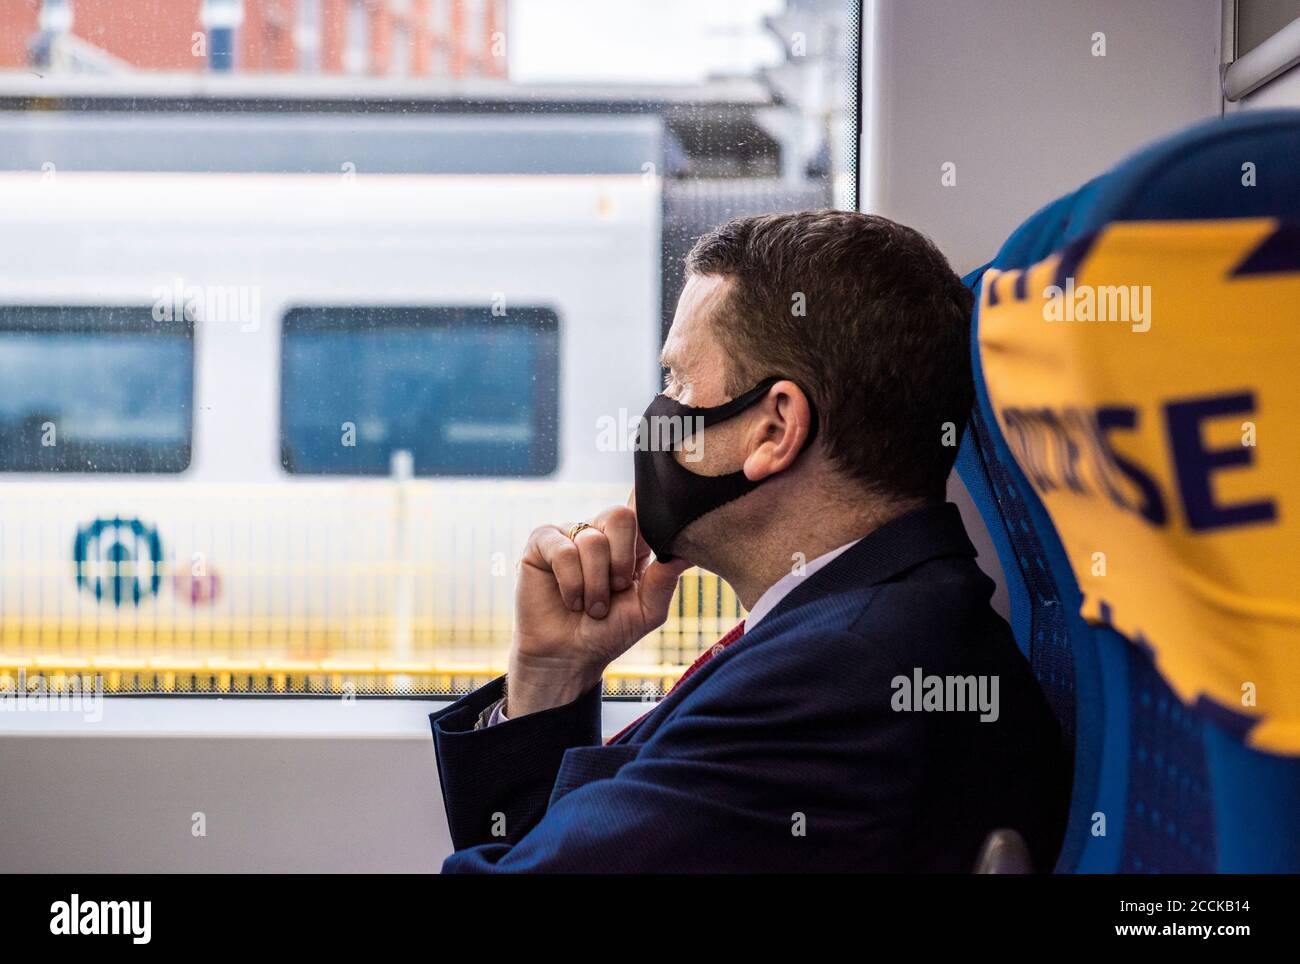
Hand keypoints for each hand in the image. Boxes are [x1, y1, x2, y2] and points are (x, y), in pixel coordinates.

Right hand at [506, 503, 689, 717]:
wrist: (569, 657)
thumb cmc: (608, 632)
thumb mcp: (647, 610)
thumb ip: (665, 578)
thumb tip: (687, 552)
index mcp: (630, 544)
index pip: (643, 511)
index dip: (650, 511)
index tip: (659, 518)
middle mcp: (600, 532)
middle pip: (620, 516)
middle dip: (621, 561)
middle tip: (616, 589)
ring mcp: (570, 534)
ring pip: (592, 540)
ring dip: (595, 584)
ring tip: (591, 607)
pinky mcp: (542, 542)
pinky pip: (562, 550)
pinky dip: (571, 583)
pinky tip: (571, 600)